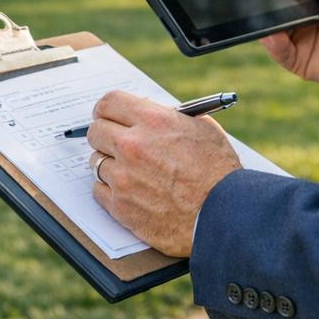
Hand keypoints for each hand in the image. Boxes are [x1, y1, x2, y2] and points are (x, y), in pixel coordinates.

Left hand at [86, 90, 241, 256]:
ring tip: (132, 172)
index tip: (108, 116)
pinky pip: (99, 191)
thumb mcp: (202, 129)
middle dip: (105, 136)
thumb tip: (150, 114)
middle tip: (116, 144)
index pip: (108, 103)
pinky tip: (130, 192)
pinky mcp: (120, 206)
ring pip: (96, 162)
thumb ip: (170, 118)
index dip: (107, 110)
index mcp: (152, 120)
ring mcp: (123, 177)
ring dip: (111, 165)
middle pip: (95, 132)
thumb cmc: (218, 172)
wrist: (223, 216)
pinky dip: (111, 191)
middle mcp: (132, 145)